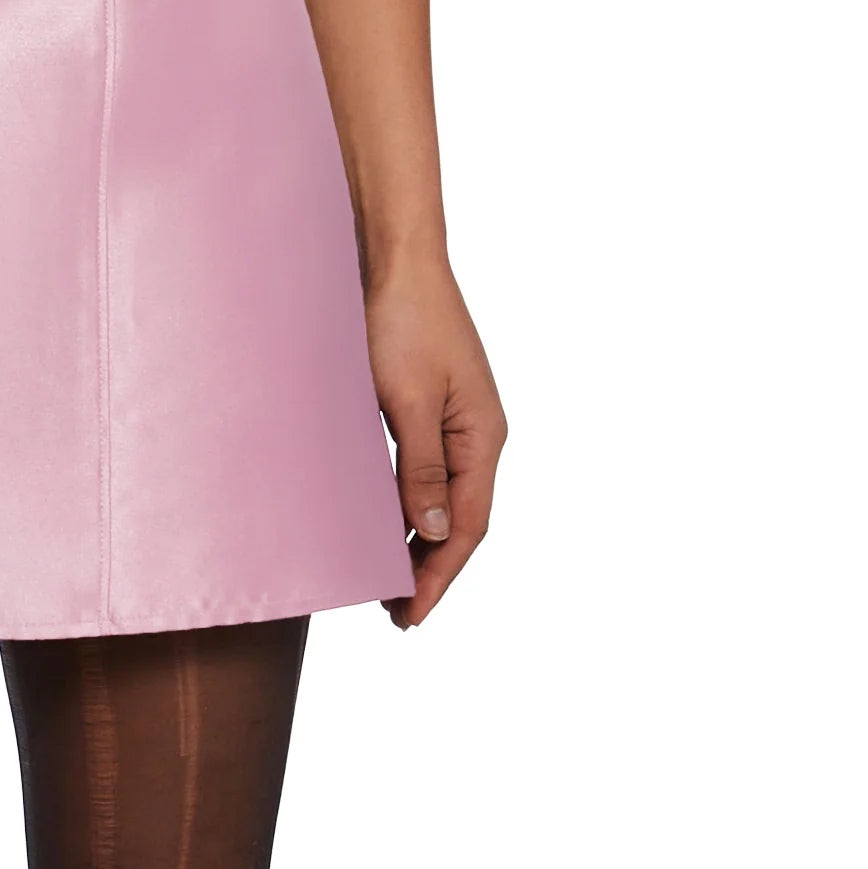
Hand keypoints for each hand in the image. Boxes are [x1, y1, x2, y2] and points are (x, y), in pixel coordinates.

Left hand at [365, 256, 505, 628]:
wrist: (393, 254)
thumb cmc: (401, 318)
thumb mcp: (409, 398)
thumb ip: (421, 467)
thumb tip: (432, 533)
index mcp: (484, 434)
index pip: (469, 525)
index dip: (440, 574)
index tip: (411, 615)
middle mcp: (477, 431)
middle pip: (461, 518)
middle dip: (432, 567)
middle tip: (396, 613)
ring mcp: (455, 416)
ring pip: (442, 495)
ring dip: (419, 538)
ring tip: (391, 579)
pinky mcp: (429, 401)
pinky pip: (425, 468)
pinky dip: (408, 501)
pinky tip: (384, 518)